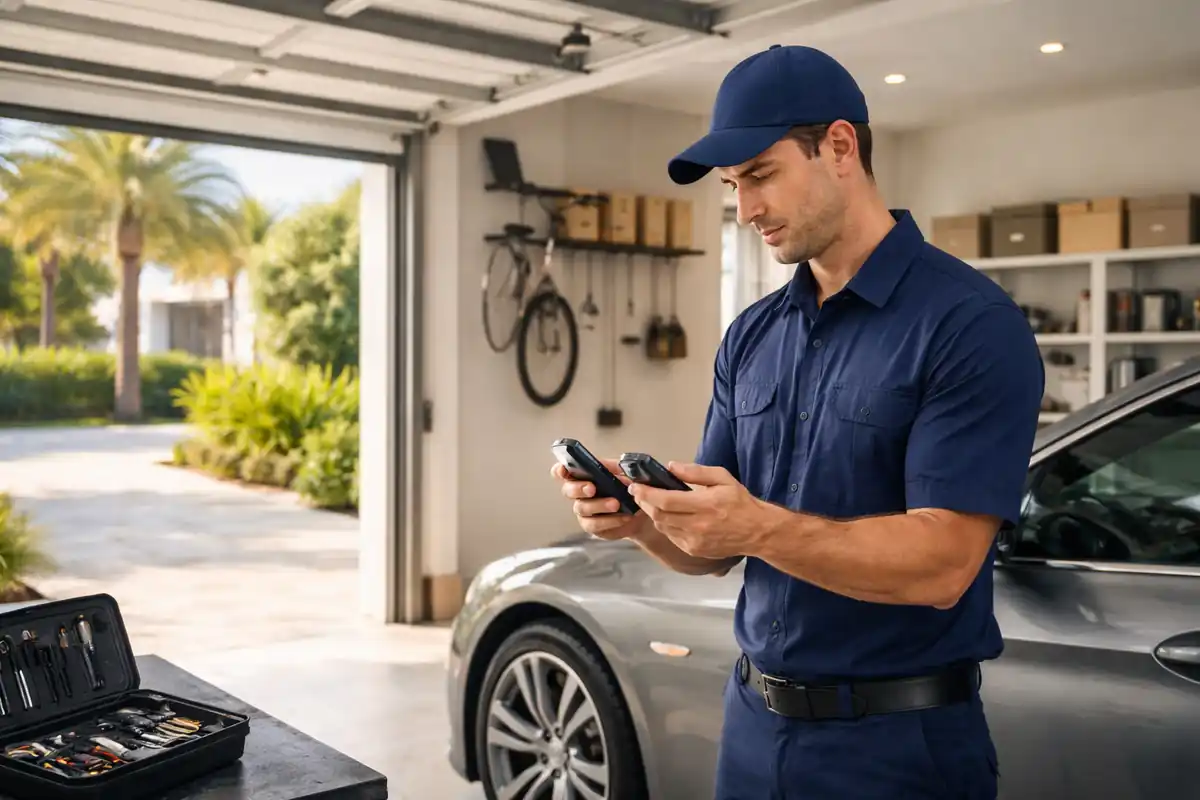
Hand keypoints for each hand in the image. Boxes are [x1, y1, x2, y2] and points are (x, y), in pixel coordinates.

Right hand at [551, 459, 644, 540]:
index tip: (563, 469)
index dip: (560, 470)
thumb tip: (614, 467)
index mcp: (583, 475)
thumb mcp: (625, 472)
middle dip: (578, 488)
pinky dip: (610, 520)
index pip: (563, 471)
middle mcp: (579, 493)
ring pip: (581, 508)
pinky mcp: (592, 526)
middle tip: (592, 488)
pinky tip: (623, 516)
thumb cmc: (628, 487)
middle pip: (568, 490)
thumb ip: (617, 467)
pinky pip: (594, 524)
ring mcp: (584, 511)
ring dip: (599, 505)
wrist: (641, 509)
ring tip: (616, 503)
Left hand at [627, 462, 773, 558]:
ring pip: (662, 527)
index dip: (646, 493)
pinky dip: (666, 525)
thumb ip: (695, 472)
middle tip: (638, 492)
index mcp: (705, 504)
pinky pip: (672, 537)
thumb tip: (670, 466)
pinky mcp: (694, 550)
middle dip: (644, 503)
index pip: (666, 500)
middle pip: (659, 515)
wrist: (757, 532)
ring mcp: (695, 541)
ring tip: (652, 502)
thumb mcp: (722, 478)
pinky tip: (670, 516)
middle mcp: (698, 525)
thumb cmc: (740, 502)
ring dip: (654, 514)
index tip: (635, 485)